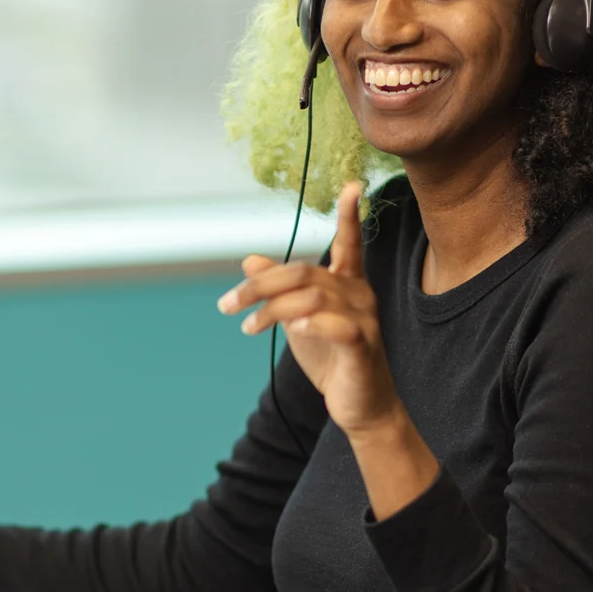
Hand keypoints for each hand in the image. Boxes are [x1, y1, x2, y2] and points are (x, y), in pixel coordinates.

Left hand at [218, 182, 402, 434]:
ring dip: (272, 310)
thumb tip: (250, 259)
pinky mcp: (363, 348)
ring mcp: (365, 320)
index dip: (350, 216)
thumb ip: (278, 289)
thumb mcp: (297, 319)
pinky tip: (295, 328)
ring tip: (247, 327)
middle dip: (260, 286)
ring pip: (313, 297)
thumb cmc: (331, 358)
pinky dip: (314, 323)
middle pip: (304, 273)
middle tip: (227, 304)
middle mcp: (359, 295)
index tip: (354, 185)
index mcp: (346, 283)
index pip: (349, 243)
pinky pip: (340, 326)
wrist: (359, 406)